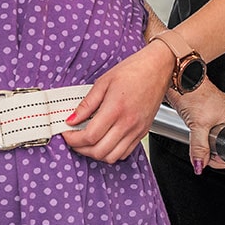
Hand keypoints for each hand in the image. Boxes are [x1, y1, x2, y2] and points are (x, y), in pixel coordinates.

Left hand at [62, 42, 173, 162]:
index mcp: (115, 109)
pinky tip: (104, 141)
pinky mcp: (142, 132)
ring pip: (112, 157)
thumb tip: (72, 118)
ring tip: (87, 142)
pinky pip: (124, 153)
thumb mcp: (104, 81)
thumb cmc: (134, 70)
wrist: (158, 68)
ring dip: (95, 153)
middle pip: (99, 151)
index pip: (90, 136)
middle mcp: (127, 123)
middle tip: (73, 139)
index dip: (73, 139)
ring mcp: (137, 130)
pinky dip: (111, 153)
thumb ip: (87, 103)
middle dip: (81, 149)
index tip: (67, 133)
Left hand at [167, 80, 224, 172]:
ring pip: (221, 141)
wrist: (180, 80)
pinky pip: (214, 134)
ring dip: (209, 143)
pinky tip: (199, 129)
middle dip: (215, 149)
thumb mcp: (198, 124)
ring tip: (202, 130)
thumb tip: (200, 165)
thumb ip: (199, 148)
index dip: (224, 156)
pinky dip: (206, 136)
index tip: (211, 156)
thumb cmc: (194, 92)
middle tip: (204, 140)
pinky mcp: (216, 116)